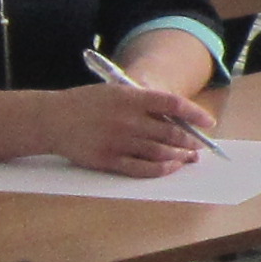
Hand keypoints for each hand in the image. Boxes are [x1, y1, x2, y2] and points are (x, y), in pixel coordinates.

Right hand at [38, 80, 212, 175]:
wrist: (52, 119)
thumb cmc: (87, 103)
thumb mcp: (115, 92)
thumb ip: (143, 102)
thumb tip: (175, 119)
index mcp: (130, 97)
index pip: (172, 104)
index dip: (194, 114)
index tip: (208, 121)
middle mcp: (127, 119)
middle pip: (170, 132)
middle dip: (190, 140)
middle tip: (200, 145)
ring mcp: (118, 141)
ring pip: (160, 152)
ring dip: (179, 156)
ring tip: (189, 157)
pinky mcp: (109, 160)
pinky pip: (142, 169)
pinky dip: (162, 169)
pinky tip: (171, 167)